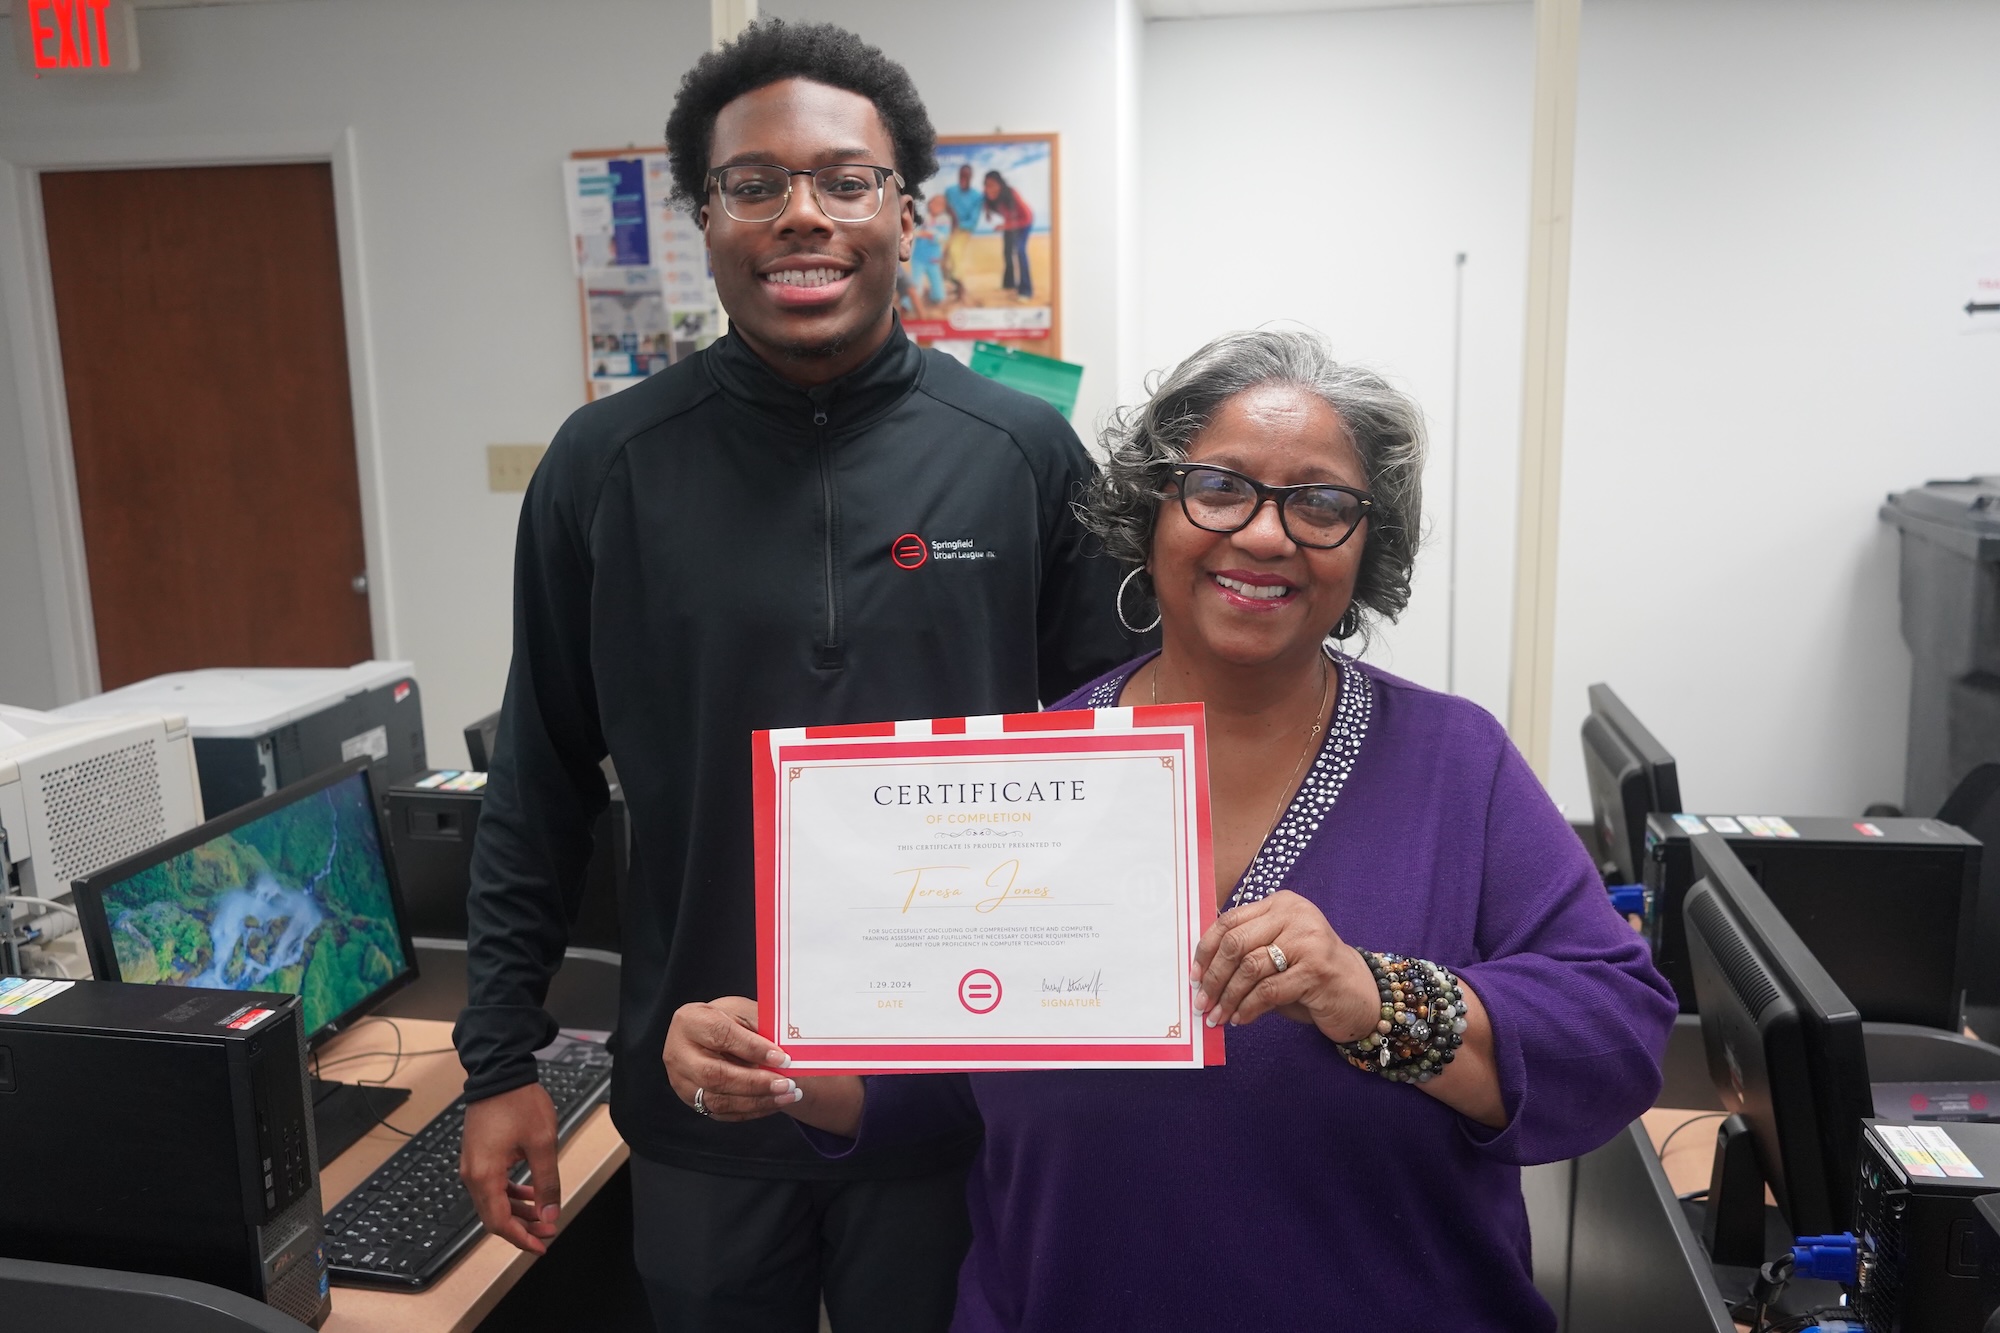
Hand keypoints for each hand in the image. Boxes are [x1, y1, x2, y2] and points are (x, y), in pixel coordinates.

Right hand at [460, 1083, 560, 1254]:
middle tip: (548, 1230)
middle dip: (522, 1227)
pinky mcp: (477, 1156)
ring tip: (543, 1213)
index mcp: (484, 1175)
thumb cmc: (519, 1102)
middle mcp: (472, 1174)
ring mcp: (472, 1164)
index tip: (541, 1246)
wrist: (500, 1073)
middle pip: (494, 1215)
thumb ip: (546, 1182)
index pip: (499, 1222)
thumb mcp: (542, 1144)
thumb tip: (550, 1213)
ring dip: (518, 1210)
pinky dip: (510, 1193)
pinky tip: (529, 1191)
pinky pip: (492, 1185)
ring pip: (493, 1201)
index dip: (520, 1238)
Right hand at [662, 996, 799, 1122]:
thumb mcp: (743, 1011)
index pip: (721, 1035)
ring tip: (787, 1095)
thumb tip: (785, 1050)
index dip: (752, 1048)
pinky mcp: (692, 1101)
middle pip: (714, 1075)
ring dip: (757, 1100)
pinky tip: (774, 1102)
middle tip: (787, 1083)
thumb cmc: (729, 1019)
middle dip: (754, 1082)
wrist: (711, 1036)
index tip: (782, 1058)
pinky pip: (723, 1113)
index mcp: (689, 1021)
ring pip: (718, 1100)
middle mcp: (678, 1054)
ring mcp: (683, 1082)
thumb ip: (760, 1027)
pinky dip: (752, 1110)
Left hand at [1191, 890, 1379, 1042]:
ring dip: (1228, 998)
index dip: (1206, 950)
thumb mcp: (1277, 954)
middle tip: (1202, 1003)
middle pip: (1235, 943)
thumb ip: (1247, 953)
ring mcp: (1308, 941)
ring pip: (1249, 968)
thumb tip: (1201, 975)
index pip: (1229, 921)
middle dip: (1213, 977)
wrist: (1359, 993)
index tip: (1194, 976)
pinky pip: (1268, 990)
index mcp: (1281, 904)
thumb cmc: (1310, 974)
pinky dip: (1249, 1008)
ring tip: (1218, 1016)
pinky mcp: (1316, 970)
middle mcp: (1295, 915)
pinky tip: (1240, 1019)